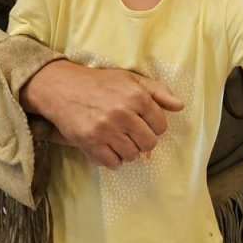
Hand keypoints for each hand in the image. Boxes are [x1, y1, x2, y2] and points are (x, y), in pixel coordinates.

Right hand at [23, 60, 182, 167]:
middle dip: (142, 141)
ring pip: (132, 155)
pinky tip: (106, 147)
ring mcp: (106, 130)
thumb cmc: (100, 83)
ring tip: (117, 139)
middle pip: (149, 144)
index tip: (142, 123)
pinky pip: (112, 163)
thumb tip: (180, 106)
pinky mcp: (90, 143)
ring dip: (127, 151)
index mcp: (136, 97)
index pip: (161, 126)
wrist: (62, 88)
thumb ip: (157, 91)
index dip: (153, 126)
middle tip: (130, 133)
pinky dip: (112, 159)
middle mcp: (123, 114)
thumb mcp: (130, 79)